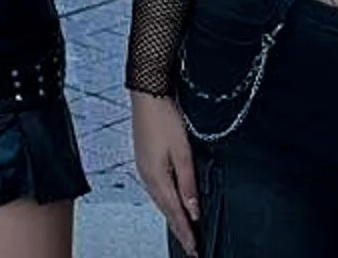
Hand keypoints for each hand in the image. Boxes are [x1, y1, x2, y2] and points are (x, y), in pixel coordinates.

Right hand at [131, 91, 199, 255]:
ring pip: (160, 200)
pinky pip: (155, 189)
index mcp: (156, 176)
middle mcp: (147, 176)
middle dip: (178, 228)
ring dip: (172, 216)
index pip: (174, 212)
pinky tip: (171, 203)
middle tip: (190, 246)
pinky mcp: (144, 160)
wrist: (147, 95)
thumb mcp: (183, 153)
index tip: (195, 248)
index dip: (185, 232)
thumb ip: (188, 184)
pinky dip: (165, 201)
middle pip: (165, 209)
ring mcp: (143, 168)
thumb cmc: (165, 119)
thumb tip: (193, 210)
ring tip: (183, 230)